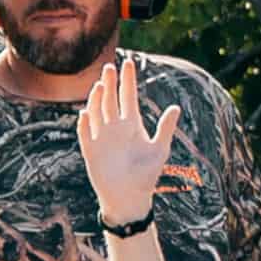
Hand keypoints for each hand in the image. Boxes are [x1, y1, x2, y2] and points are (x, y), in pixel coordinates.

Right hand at [77, 52, 189, 226]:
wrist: (130, 198)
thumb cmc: (147, 175)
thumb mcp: (160, 150)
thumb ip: (166, 129)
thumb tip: (176, 107)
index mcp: (132, 124)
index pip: (128, 96)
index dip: (128, 80)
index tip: (128, 62)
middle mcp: (115, 127)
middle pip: (110, 99)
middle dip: (110, 83)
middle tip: (110, 66)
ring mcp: (101, 137)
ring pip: (96, 111)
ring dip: (97, 99)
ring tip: (100, 86)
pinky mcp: (91, 150)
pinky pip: (85, 134)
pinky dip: (85, 125)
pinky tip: (86, 114)